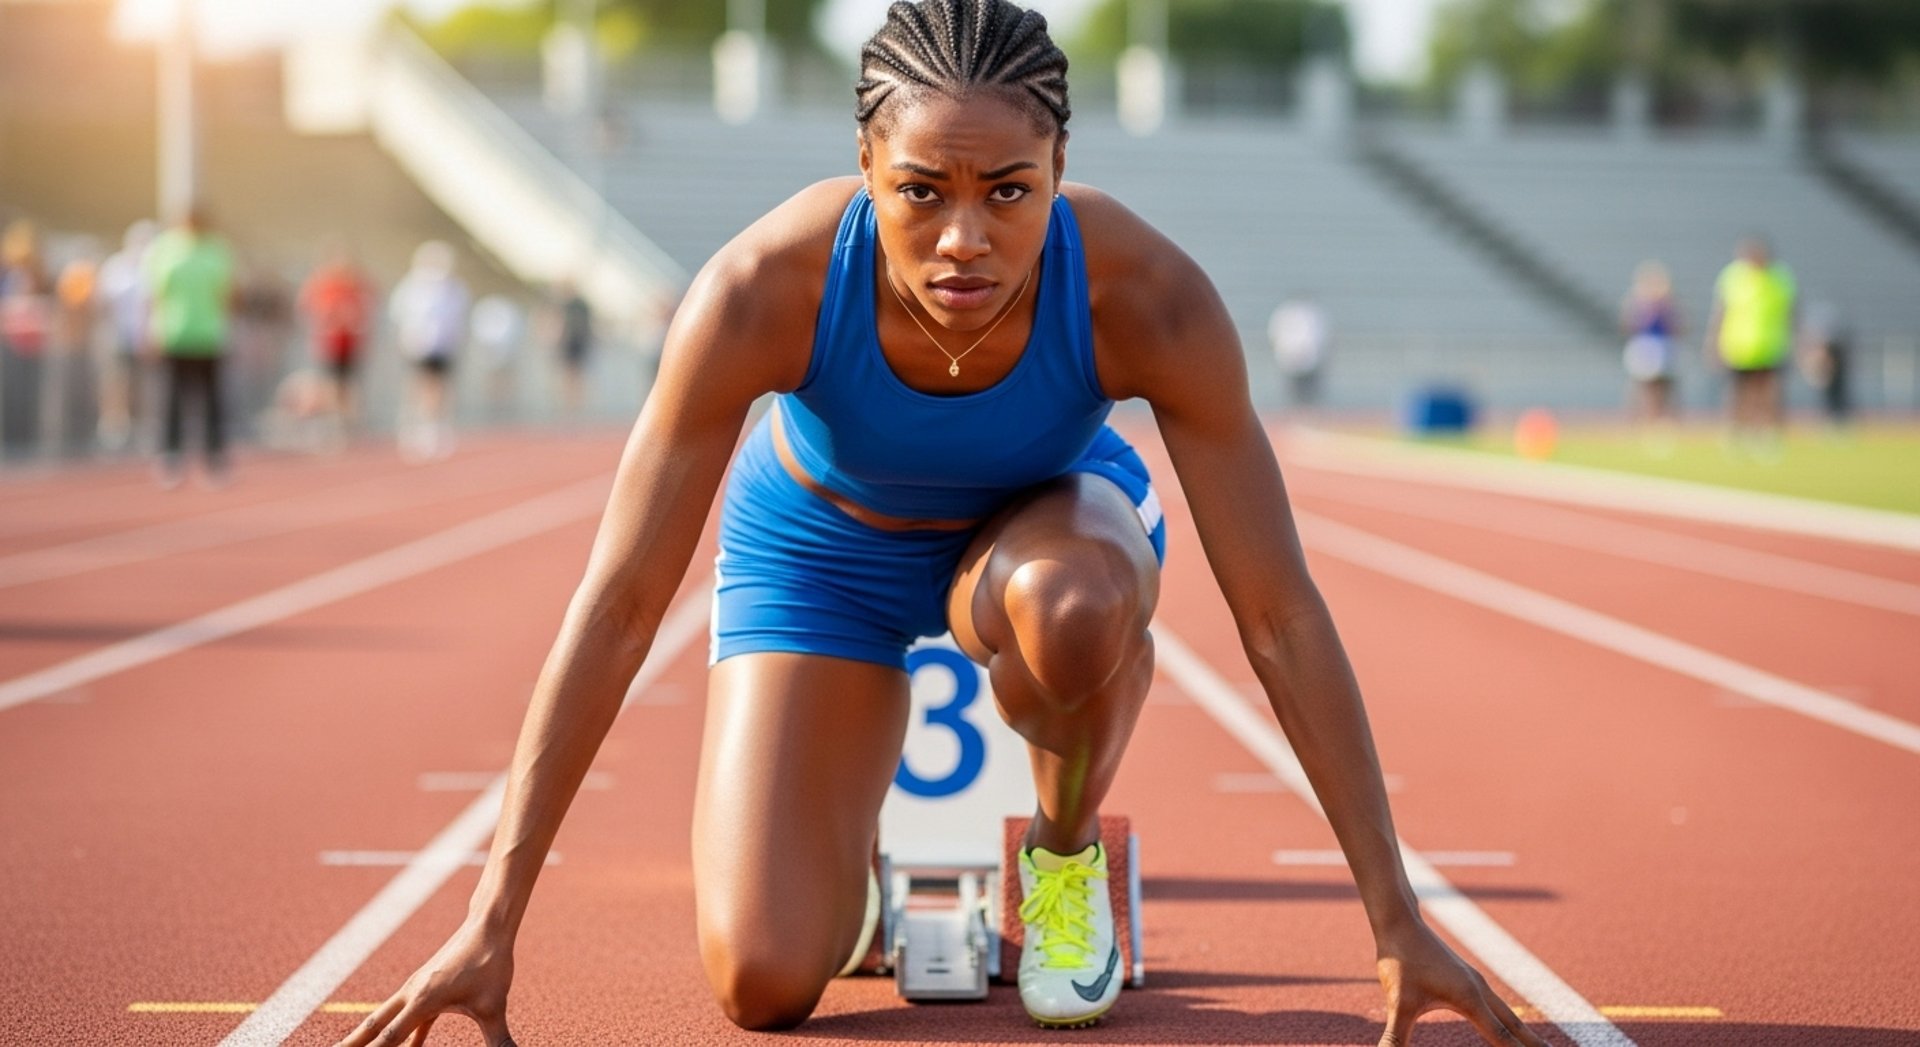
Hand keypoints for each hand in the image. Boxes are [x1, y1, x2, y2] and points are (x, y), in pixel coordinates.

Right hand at [335, 921, 515, 1046]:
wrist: (488, 926)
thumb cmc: (491, 963)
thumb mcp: (495, 1006)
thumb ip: (499, 1040)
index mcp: (422, 1001)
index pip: (388, 1039)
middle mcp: (411, 994)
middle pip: (372, 1027)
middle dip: (350, 1045)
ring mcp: (416, 991)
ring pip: (383, 1020)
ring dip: (366, 1038)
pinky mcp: (427, 990)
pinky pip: (407, 1018)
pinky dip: (400, 1036)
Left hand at [1373, 923, 1545, 1046]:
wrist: (1399, 923)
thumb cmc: (1399, 961)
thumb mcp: (1397, 1003)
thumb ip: (1396, 1037)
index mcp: (1470, 999)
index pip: (1503, 1038)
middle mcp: (1479, 991)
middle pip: (1515, 1026)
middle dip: (1534, 1045)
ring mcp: (1476, 983)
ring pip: (1507, 1014)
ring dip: (1523, 1032)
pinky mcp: (1467, 979)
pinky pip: (1495, 1005)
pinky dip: (1508, 1020)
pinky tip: (1505, 1025)